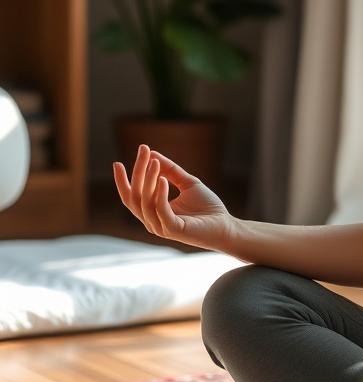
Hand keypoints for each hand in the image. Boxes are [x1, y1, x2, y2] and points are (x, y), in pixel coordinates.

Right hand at [113, 144, 234, 251]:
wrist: (226, 225)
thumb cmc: (207, 207)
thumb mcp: (187, 183)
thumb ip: (170, 170)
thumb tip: (153, 154)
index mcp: (153, 211)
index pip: (131, 196)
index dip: (122, 180)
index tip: (117, 162)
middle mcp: (152, 220)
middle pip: (135, 196)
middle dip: (137, 172)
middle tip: (143, 151)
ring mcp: (161, 227)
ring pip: (145, 202)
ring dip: (149, 180)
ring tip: (154, 161)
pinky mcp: (173, 230)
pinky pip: (161, 211)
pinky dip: (160, 194)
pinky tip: (163, 179)